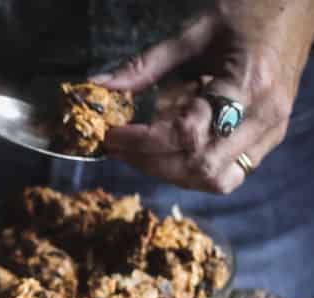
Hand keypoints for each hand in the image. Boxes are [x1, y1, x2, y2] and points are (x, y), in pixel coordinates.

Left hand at [95, 0, 313, 192]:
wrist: (300, 4)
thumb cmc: (250, 9)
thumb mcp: (195, 31)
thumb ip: (147, 64)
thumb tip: (102, 85)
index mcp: (248, 84)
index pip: (187, 135)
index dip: (144, 143)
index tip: (113, 135)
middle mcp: (263, 118)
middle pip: (198, 167)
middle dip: (151, 162)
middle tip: (119, 147)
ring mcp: (271, 133)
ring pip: (214, 180)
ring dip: (172, 173)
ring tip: (141, 152)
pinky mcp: (269, 139)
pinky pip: (228, 174)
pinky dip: (193, 170)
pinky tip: (171, 152)